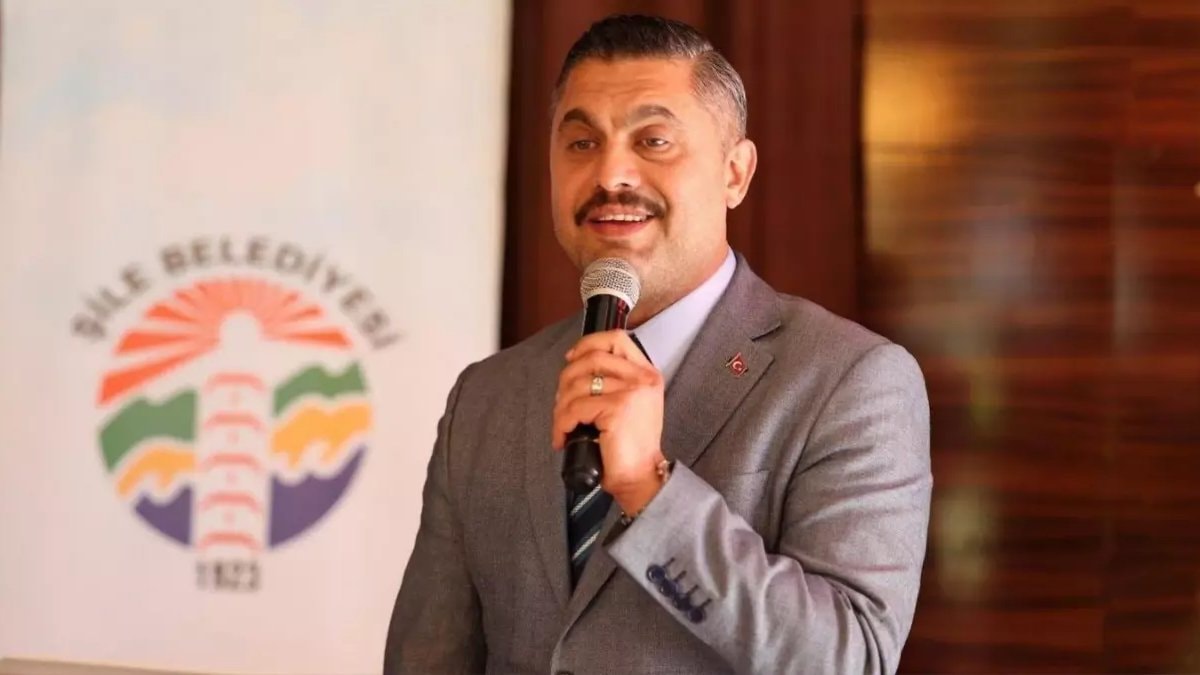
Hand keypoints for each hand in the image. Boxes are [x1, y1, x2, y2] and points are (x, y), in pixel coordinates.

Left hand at [552, 329, 665, 514]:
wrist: (640, 477)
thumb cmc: (629, 447)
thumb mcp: (629, 404)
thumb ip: (612, 381)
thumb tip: (575, 366)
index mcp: (646, 373)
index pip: (616, 339)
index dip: (587, 344)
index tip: (571, 359)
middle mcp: (643, 378)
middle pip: (591, 358)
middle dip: (566, 379)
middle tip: (561, 403)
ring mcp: (632, 391)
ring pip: (578, 385)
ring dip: (561, 407)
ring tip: (562, 425)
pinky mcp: (618, 408)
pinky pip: (576, 408)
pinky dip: (562, 423)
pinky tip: (562, 437)